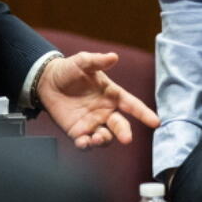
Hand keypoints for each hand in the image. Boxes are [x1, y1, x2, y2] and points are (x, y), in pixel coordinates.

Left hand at [38, 52, 160, 149]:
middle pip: (120, 125)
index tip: (156, 122)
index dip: (144, 114)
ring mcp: (92, 123)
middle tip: (126, 138)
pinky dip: (86, 145)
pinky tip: (83, 142)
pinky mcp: (77, 132)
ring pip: (105, 137)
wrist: (46, 81)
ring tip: (97, 138)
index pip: (132, 105)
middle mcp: (105, 111)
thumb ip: (98, 61)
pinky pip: (85, 143)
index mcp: (112, 95)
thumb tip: (113, 57)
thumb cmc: (69, 70)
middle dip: (124, 133)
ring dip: (104, 140)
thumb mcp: (83, 62)